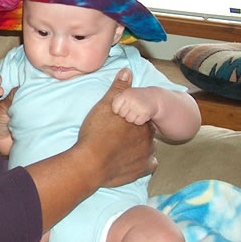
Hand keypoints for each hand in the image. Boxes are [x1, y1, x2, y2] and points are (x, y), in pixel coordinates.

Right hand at [77, 69, 156, 188]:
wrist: (90, 162)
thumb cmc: (96, 132)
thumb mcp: (104, 106)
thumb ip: (118, 90)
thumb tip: (127, 71)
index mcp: (141, 121)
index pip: (143, 117)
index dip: (133, 119)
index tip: (122, 123)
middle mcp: (148, 137)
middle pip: (146, 133)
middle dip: (137, 133)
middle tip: (120, 135)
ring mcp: (147, 155)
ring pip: (149, 148)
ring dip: (140, 147)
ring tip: (123, 148)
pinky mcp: (142, 170)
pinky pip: (150, 165)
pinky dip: (143, 163)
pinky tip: (131, 161)